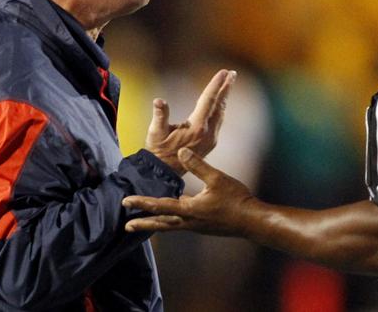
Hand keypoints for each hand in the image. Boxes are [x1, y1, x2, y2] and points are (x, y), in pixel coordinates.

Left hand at [123, 147, 254, 235]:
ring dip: (154, 225)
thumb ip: (197, 165)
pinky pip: (179, 225)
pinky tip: (171, 218)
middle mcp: (189, 221)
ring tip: (142, 225)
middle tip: (126, 226)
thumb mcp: (217, 178)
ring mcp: (195, 226)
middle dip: (143, 223)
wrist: (251, 221)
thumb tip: (182, 150)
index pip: (160, 205)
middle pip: (160, 223)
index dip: (142, 202)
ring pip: (170, 226)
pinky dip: (169, 223)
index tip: (126, 201)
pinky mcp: (202, 227)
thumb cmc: (236, 200)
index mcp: (189, 209)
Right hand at [144, 69, 235, 173]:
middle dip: (226, 88)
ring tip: (228, 83)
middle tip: (232, 73)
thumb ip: (160, 115)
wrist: (164, 172)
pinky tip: (220, 102)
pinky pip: (219, 120)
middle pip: (220, 105)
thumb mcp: (155, 132)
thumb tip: (159, 101)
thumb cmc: (158, 151)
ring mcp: (211, 139)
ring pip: (221, 113)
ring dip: (224, 97)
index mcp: (197, 127)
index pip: (208, 100)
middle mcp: (208, 133)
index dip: (215, 85)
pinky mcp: (210, 142)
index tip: (224, 72)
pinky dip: (221, 108)